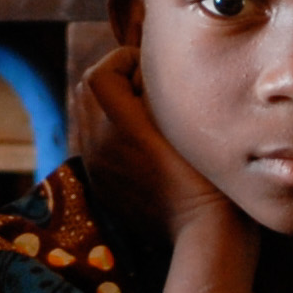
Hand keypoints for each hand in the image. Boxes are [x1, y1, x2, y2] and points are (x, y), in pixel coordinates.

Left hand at [68, 45, 245, 254]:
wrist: (204, 231)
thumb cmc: (208, 173)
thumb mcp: (187, 123)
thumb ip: (160, 91)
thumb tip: (148, 70)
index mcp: (119, 127)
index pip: (98, 74)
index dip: (122, 61)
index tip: (149, 69)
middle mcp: (99, 146)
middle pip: (84, 92)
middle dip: (111, 78)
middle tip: (145, 85)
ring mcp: (98, 168)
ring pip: (85, 118)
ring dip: (108, 105)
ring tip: (142, 111)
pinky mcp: (103, 186)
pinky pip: (93, 145)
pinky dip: (108, 132)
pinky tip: (140, 141)